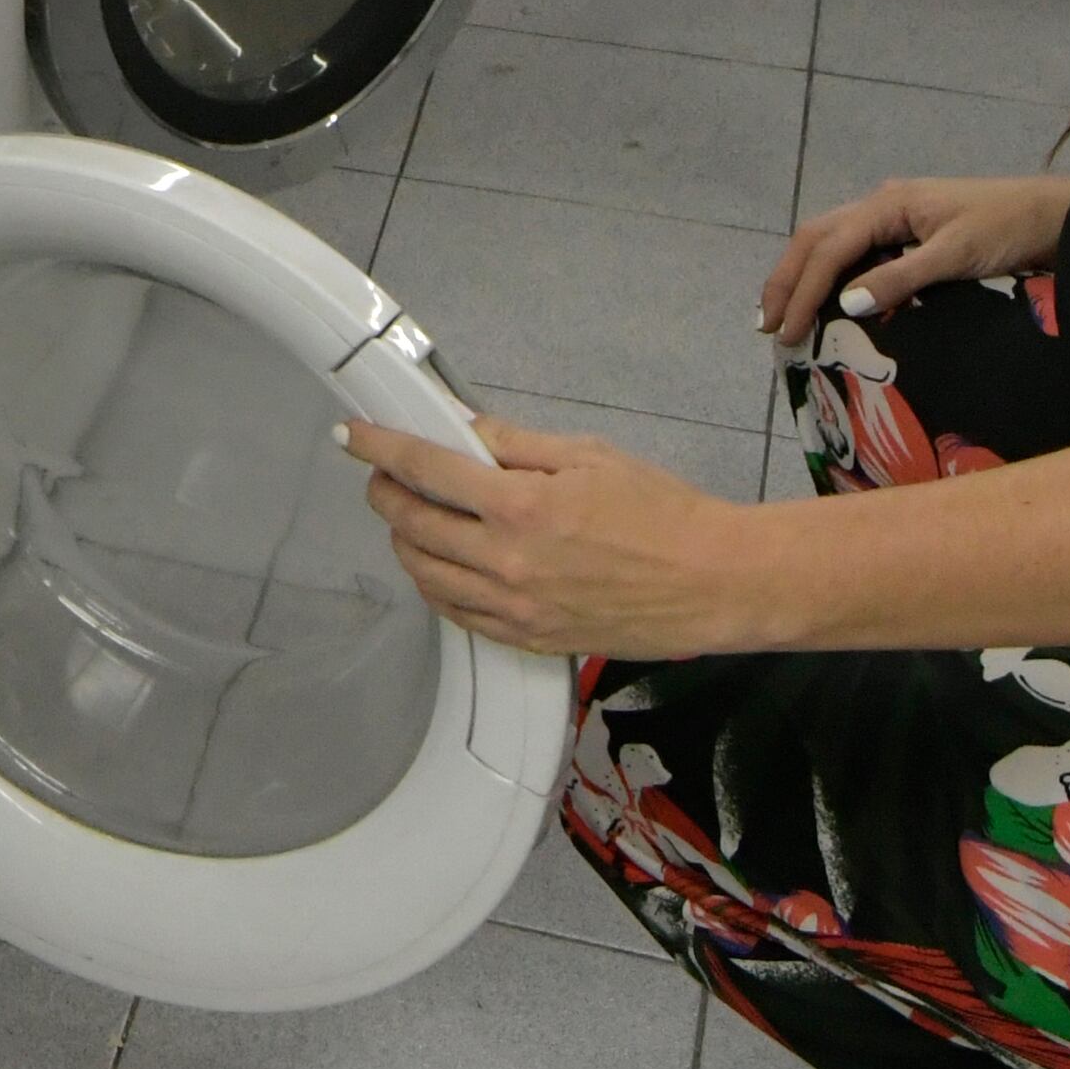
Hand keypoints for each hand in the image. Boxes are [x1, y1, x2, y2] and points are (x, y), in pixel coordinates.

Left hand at [345, 414, 772, 658]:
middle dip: (386, 492)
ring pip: (424, 574)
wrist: (715, 583)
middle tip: (387, 475)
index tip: (353, 436)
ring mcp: (514, 607)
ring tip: (414, 517)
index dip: (378, 447)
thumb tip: (461, 428)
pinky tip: (443, 565)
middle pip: (410, 524)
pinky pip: (457, 614)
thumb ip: (515, 443)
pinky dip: (436, 585)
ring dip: (405, 540)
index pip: (424, 469)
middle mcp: (507, 561)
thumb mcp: (588, 455)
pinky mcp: (528, 640)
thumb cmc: (666, 514)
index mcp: (521, 506)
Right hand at [758, 172, 1069, 344]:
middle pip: (816, 238)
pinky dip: (831, 274)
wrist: (1058, 215)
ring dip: (803, 275)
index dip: (803, 291)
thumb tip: (846, 304)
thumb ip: (902, 278)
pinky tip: (828, 299)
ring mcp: (896, 216)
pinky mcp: (909, 232)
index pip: (829, 249)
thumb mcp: (957, 255)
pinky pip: (855, 250)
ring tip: (784, 313)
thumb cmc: (1010, 230)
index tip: (787, 333)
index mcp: (889, 204)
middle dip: (787, 280)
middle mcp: (883, 204)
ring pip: (830, 241)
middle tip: (767, 324)